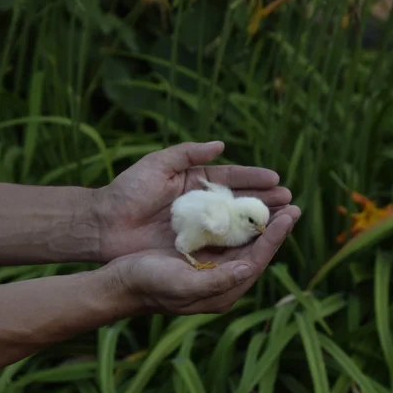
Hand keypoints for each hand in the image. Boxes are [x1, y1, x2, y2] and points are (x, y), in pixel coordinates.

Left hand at [93, 141, 292, 261]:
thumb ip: (187, 153)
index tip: (276, 179)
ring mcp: (198, 227)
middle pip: (238, 202)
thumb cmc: (128, 191)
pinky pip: (219, 245)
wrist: (103, 224)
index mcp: (195, 182)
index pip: (231, 178)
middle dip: (263, 201)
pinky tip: (258, 243)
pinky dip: (239, 244)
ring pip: (234, 224)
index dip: (253, 179)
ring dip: (257, 223)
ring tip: (282, 220)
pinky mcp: (192, 247)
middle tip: (289, 201)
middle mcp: (201, 204)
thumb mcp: (157, 164)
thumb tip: (221, 145)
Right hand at [97, 205, 300, 314]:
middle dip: (274, 227)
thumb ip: (218, 281)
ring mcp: (211, 267)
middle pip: (256, 250)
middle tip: (292, 204)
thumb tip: (251, 267)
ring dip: (259, 221)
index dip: (275, 237)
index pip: (257, 260)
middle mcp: (221, 280)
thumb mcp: (182, 285)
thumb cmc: (148, 285)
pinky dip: (238, 220)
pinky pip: (226, 236)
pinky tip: (243, 205)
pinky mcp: (199, 256)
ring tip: (276, 201)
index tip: (290, 214)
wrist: (119, 283)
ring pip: (243, 241)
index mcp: (222, 291)